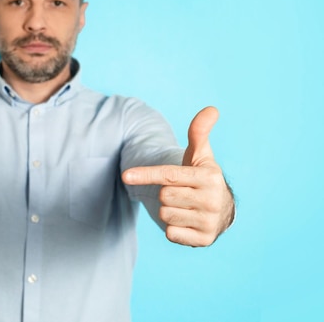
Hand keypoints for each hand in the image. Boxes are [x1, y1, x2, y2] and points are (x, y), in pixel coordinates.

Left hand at [122, 106, 234, 246]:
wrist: (222, 211)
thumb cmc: (203, 178)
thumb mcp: (201, 156)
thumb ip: (199, 132)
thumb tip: (211, 109)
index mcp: (210, 177)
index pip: (169, 175)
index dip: (146, 174)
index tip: (125, 176)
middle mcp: (212, 200)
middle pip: (164, 196)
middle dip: (166, 193)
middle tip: (181, 192)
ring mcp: (209, 221)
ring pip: (165, 215)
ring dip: (169, 211)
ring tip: (184, 206)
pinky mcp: (204, 240)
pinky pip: (171, 233)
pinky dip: (174, 229)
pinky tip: (186, 222)